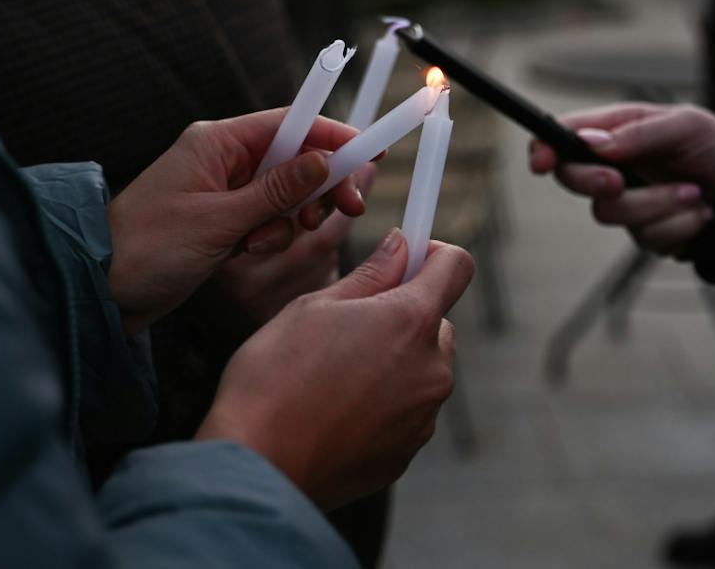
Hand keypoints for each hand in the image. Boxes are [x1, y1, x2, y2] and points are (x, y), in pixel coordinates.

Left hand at [106, 110, 367, 336]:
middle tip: (340, 212)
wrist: (99, 292)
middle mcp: (221, 159)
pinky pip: (266, 219)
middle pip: (294, 158)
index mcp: (216, 142)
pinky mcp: (221, 221)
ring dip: (285, 221)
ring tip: (258, 245)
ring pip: (284, 194)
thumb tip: (322, 159)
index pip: (290, 123)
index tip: (370, 149)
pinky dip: (267, 236)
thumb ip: (275, 191)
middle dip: (317, 187)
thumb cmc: (145, 249)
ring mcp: (222, 190)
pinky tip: (245, 254)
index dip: (333, 135)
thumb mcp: (218, 222)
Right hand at [204, 231, 474, 511]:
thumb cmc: (275, 378)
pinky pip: (407, 412)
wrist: (258, 467)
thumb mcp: (315, 307)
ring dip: (395, 362)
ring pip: (422, 369)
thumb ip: (370, 275)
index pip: (456, 266)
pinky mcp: (407, 453)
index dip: (433, 254)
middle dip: (405, 316)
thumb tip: (401, 247)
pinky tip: (336, 411)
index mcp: (411, 321)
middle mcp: (431, 369)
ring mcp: (423, 417)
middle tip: (350, 325)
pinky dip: (384, 404)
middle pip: (438, 323)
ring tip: (335, 375)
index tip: (408, 258)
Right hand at [528, 103, 714, 254]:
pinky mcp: (645, 232)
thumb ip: (639, 132)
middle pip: (571, 179)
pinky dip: (678, 224)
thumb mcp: (685, 125)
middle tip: (618, 181)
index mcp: (614, 131)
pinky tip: (700, 212)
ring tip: (694, 192)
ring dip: (657, 203)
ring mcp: (627, 202)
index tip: (541, 162)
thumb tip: (592, 143)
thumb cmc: (714, 144)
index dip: (542, 148)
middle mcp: (613, 166)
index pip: (562, 136)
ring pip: (609, 214)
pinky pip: (646, 238)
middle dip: (593, 182)